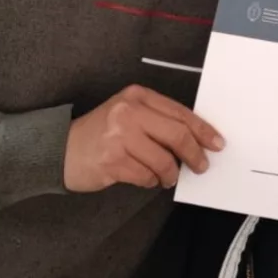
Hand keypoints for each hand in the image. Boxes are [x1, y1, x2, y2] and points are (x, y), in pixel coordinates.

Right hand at [63, 85, 223, 192]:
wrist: (60, 150)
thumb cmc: (101, 134)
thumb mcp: (128, 115)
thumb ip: (158, 121)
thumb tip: (196, 139)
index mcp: (137, 96)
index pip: (180, 113)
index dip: (203, 130)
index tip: (217, 144)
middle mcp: (128, 112)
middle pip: (177, 135)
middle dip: (194, 154)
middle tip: (201, 166)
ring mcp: (119, 137)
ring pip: (164, 160)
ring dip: (171, 173)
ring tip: (167, 177)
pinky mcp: (112, 161)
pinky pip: (146, 176)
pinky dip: (152, 181)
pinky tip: (147, 178)